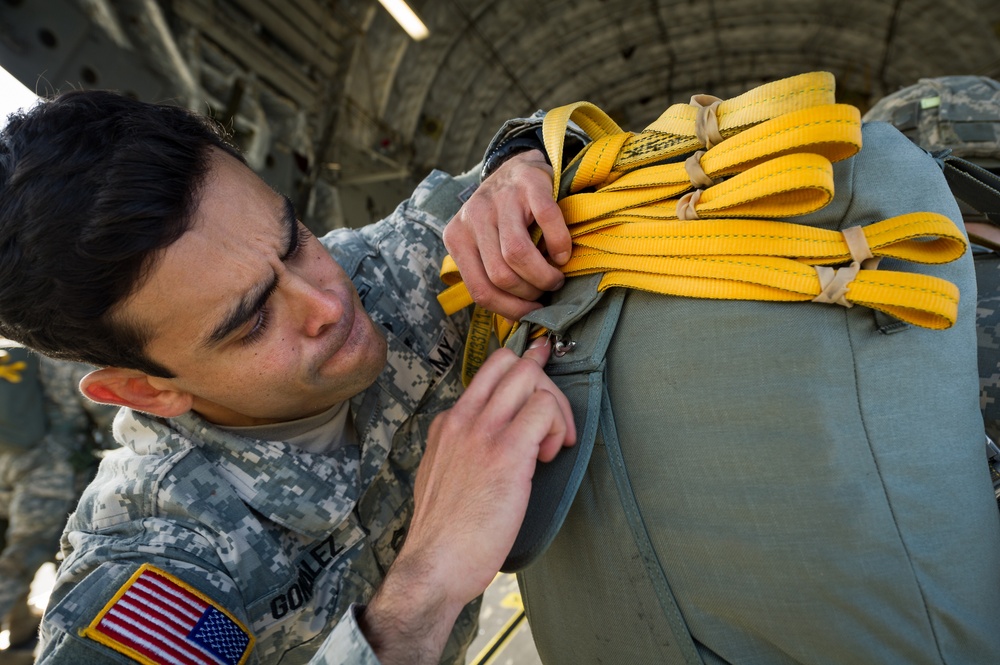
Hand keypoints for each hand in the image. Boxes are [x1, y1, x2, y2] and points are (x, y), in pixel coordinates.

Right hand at [359, 338, 574, 663]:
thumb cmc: (443, 533)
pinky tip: (548, 456)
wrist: (435, 563)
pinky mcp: (507, 451)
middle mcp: (463, 419)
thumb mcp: (439, 476)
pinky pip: (544, 410)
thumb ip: (460, 451)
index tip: (539, 383)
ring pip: (529, 376)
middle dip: (542, 380)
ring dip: (554, 404)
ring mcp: (484, 432)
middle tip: (552, 415)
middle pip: (509, 362)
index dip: (521, 376)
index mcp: (447, 424)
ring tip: (551, 442)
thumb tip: (490, 445)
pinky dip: (558, 427)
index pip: (488, 374)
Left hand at [443, 150, 571, 320]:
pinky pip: (546, 222)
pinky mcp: (529, 184)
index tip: (530, 313)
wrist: (517, 168)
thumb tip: (512, 320)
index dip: (509, 309)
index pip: (479, 289)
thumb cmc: (503, 217)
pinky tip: (562, 254)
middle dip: (528, 293)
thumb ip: (491, 275)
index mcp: (456, 237)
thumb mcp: (485, 244)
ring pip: (517, 254)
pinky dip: (559, 245)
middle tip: (545, 292)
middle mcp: (473, 217)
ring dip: (543, 276)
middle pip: (500, 275)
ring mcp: (500, 198)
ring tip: (555, 278)